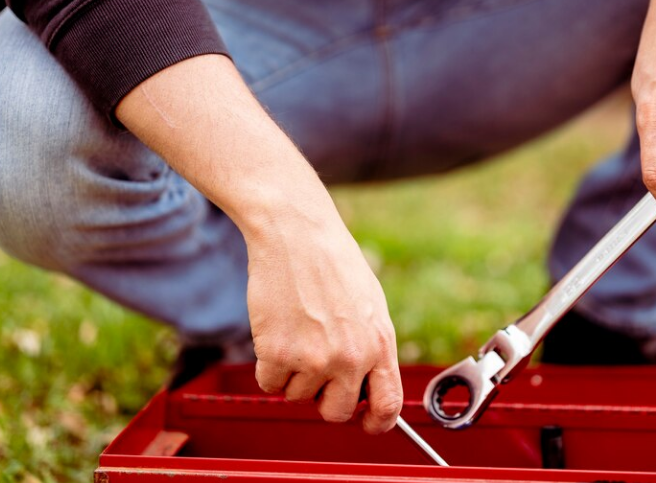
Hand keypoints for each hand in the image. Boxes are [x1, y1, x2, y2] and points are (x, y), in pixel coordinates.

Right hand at [114, 55, 402, 433]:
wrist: (296, 234)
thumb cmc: (332, 265)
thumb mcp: (370, 306)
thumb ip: (372, 348)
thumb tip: (366, 387)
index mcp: (379, 344)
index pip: (387, 406)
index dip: (375, 421)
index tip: (364, 421)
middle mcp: (350, 358)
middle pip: (336, 412)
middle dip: (323, 397)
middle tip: (315, 366)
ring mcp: (313, 359)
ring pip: (297, 396)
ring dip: (292, 373)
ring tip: (296, 331)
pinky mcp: (277, 354)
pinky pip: (269, 385)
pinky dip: (268, 366)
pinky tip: (276, 332)